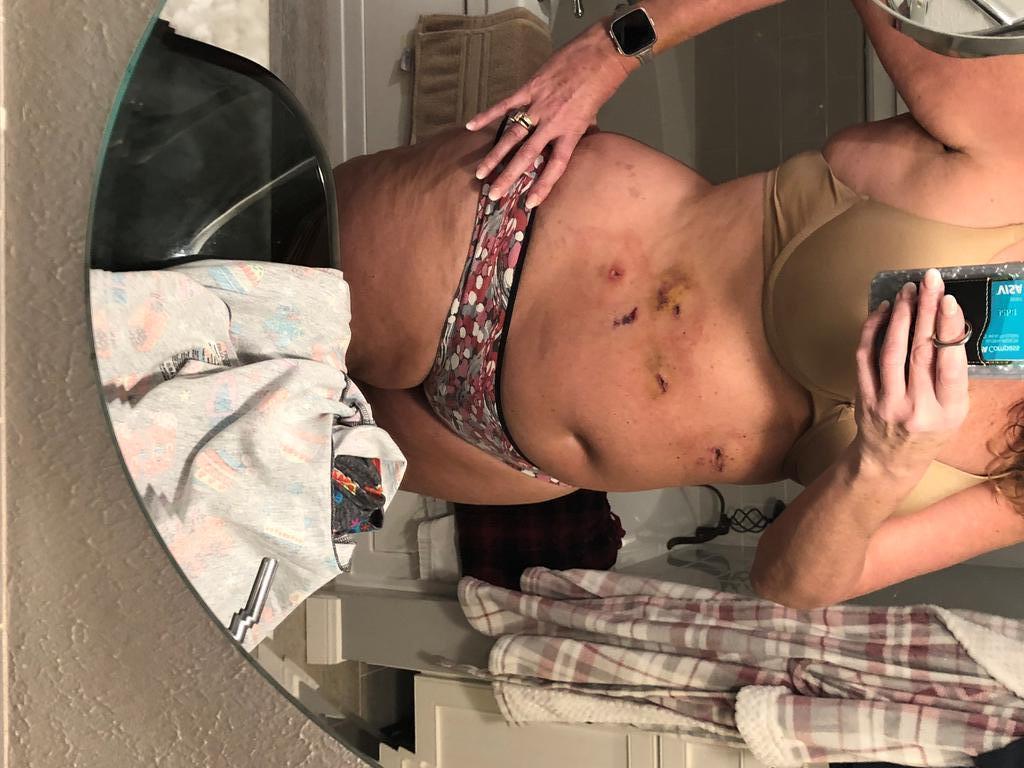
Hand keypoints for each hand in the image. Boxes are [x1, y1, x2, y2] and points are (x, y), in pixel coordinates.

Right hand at [465, 21, 631, 207]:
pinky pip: (505, 104)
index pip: (555, 167)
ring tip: (481, 172)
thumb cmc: (603, 83)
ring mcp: (539, 105)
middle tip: (493, 194)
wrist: (602, 53)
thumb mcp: (595, 113)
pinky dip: (487, 115)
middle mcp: (553, 123)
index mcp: (571, 133)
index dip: (543, 186)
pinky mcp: (530, 87)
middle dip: (508, 177)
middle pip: (526, 156)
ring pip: (512, 135)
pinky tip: (470, 126)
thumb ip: (582, 130)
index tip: (530, 203)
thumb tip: (581, 139)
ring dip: (494, 155)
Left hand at [853, 268, 970, 477]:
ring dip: (900, 316)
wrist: (890, 459)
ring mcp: (886, 403)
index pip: (948, 366)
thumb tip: (947, 324)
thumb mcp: (954, 410)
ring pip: (890, 351)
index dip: (947, 330)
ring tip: (908, 291)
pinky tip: (883, 310)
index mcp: (947, 411)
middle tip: (929, 282)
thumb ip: (952, 375)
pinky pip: (865, 357)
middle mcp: (916, 408)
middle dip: (925, 311)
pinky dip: (873, 330)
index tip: (947, 301)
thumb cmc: (929, 429)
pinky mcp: (863, 396)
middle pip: (920, 352)